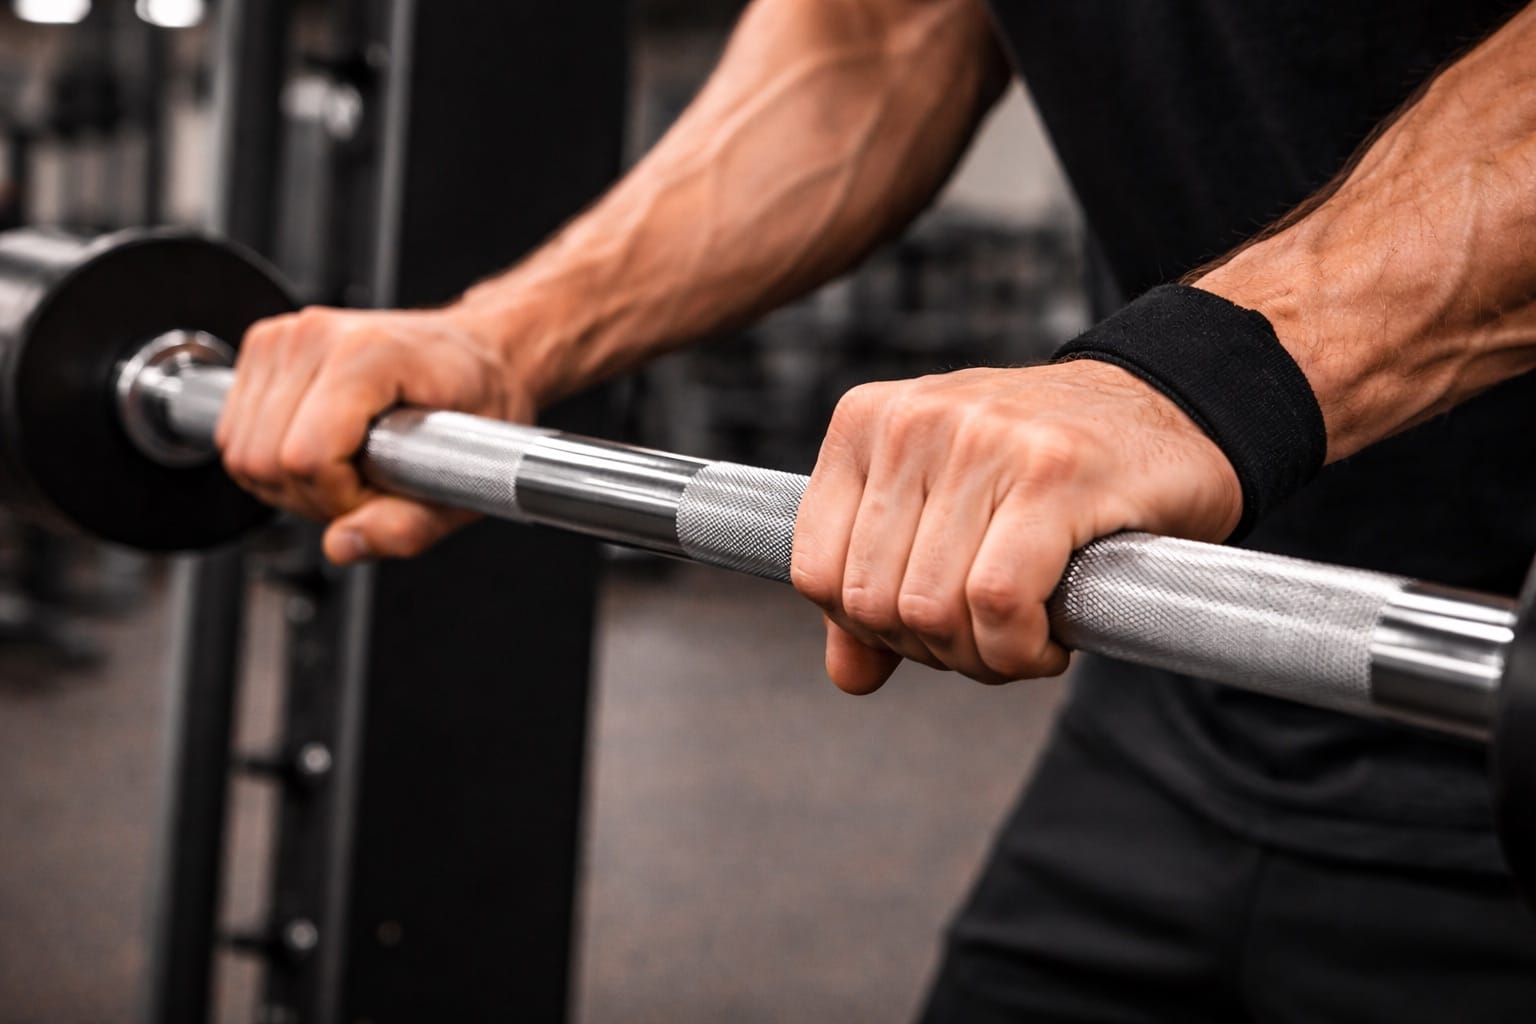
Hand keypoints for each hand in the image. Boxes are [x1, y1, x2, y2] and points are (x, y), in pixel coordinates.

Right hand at [217, 306, 529, 563]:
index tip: (378, 491)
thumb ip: (407, 526)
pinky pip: (234, 434)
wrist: (476, 352)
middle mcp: (316, 337)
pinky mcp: (264, 347)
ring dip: (290, 482)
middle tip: (366, 485)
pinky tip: (322, 450)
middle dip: (312, 495)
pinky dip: (272, 459)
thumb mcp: (469, 476)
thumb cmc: (478, 396)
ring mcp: (284, 337)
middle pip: (262, 459)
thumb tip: (344, 545)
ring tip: (348, 467)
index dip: (337, 498)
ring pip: (240, 452)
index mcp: (368, 355)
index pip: (303, 456)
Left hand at [791, 361, 1241, 693]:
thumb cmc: (1052, 472)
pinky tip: (1051, 637)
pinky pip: (997, 602)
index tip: (933, 626)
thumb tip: (847, 675)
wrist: (1175, 408)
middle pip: (873, 603)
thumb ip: (881, 589)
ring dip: (983, 656)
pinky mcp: (1054, 472)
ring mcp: (983, 440)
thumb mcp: (946, 513)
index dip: (871, 630)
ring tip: (1027, 632)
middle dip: (933, 650)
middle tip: (991, 635)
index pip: (816, 572)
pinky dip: (1019, 650)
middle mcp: (915, 421)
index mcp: (868, 423)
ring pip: (930, 610)